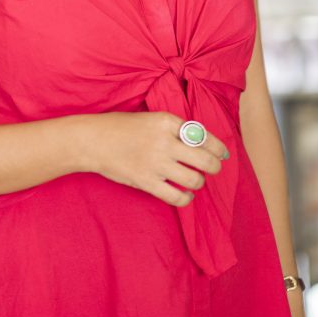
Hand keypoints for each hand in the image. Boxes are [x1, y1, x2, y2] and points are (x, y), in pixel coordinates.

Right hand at [87, 110, 228, 206]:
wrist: (93, 140)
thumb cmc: (121, 127)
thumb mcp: (150, 118)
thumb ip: (173, 128)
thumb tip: (199, 141)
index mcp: (167, 120)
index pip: (203, 135)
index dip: (219, 147)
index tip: (223, 153)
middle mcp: (165, 141)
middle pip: (205, 159)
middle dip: (215, 166)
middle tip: (214, 168)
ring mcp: (156, 163)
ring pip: (194, 179)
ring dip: (199, 182)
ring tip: (195, 180)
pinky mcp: (147, 182)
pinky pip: (177, 196)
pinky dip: (186, 198)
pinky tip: (184, 194)